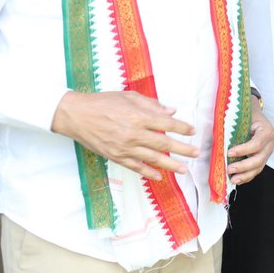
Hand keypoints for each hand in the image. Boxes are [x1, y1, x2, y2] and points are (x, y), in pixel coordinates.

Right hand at [51, 90, 197, 179]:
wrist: (76, 115)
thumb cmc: (103, 102)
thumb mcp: (129, 96)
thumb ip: (152, 104)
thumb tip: (171, 110)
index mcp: (138, 116)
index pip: (166, 123)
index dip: (182, 127)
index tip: (193, 131)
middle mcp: (133, 133)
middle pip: (163, 143)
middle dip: (182, 149)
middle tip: (196, 153)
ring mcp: (124, 147)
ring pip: (152, 158)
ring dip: (170, 164)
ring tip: (184, 169)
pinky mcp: (115, 156)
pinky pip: (135, 166)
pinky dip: (148, 172)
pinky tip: (159, 176)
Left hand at [226, 100, 273, 184]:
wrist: (254, 115)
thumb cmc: (247, 115)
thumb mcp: (243, 117)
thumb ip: (234, 127)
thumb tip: (217, 139)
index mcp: (267, 131)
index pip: (256, 144)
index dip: (243, 150)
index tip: (229, 152)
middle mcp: (270, 143)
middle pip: (259, 159)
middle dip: (243, 166)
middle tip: (229, 169)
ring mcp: (268, 152)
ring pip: (259, 167)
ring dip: (245, 175)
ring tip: (233, 179)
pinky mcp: (263, 158)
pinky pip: (256, 170)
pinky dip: (247, 176)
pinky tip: (237, 179)